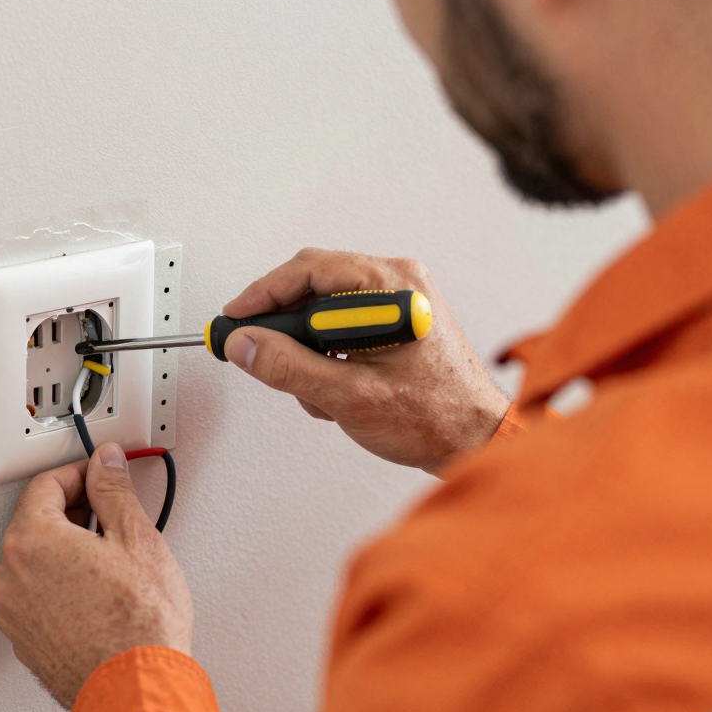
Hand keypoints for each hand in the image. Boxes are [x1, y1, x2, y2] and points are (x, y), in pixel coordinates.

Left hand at [0, 443, 193, 709]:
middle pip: (34, 523)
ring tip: (108, 563)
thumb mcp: (137, 540)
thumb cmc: (138, 626)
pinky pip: (36, 597)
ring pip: (34, 563)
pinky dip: (59, 586)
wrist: (135, 691)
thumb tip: (106, 465)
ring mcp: (13, 613)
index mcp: (31, 541)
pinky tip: (95, 595)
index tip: (99, 476)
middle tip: (110, 517)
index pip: (45, 484)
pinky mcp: (24, 641)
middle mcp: (10, 575)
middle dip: (72, 513)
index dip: (78, 474)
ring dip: (65, 552)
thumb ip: (114, 491)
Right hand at [222, 248, 508, 474]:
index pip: (308, 270)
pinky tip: (336, 389)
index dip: (263, 294)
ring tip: (317, 391)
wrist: (476, 441)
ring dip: (308, 351)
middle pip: (314, 287)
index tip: (235, 318)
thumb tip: (244, 345)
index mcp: (391, 286)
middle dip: (286, 330)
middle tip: (259, 355)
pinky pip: (343, 326)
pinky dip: (327, 356)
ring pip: (325, 311)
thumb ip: (288, 367)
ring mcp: (399, 302)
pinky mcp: (397, 323)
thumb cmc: (435, 417)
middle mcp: (398, 284)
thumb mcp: (347, 395)